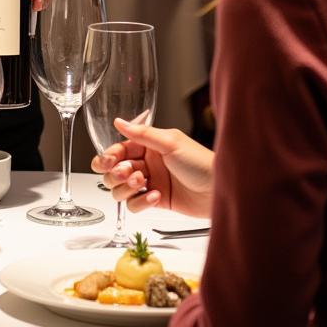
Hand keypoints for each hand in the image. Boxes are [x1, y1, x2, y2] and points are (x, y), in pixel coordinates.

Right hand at [91, 117, 213, 218]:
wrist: (219, 190)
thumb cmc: (201, 162)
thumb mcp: (170, 143)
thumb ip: (142, 133)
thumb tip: (119, 122)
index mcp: (148, 145)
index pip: (118, 150)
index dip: (108, 156)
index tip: (107, 162)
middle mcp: (146, 163)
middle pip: (114, 171)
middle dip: (116, 173)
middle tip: (129, 174)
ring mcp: (150, 183)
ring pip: (120, 189)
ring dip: (127, 188)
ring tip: (144, 183)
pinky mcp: (155, 201)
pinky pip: (134, 204)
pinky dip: (140, 202)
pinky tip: (156, 197)